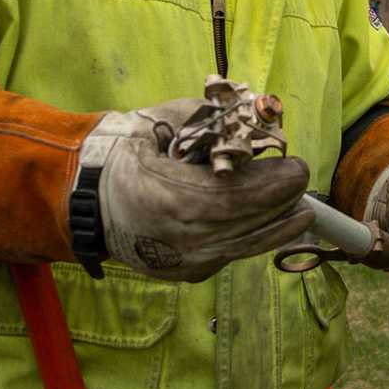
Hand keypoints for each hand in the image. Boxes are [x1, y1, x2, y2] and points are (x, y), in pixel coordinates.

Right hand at [80, 98, 313, 281]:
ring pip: (242, 246)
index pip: (231, 197)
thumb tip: (255, 115)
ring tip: (303, 210)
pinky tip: (277, 225)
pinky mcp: (184, 273)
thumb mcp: (162, 122)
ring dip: (277, 226)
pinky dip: (255, 239)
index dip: (270, 186)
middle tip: (301, 180)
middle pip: (243, 223)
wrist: (85, 200)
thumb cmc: (125, 153)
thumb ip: (209, 118)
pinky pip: (229, 254)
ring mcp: (179, 261)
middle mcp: (173, 238)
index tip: (296, 168)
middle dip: (280, 201)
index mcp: (162, 196)